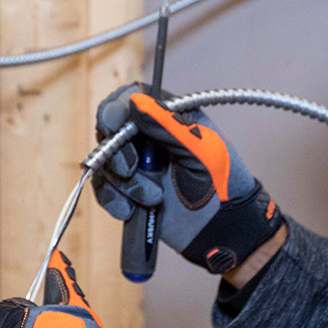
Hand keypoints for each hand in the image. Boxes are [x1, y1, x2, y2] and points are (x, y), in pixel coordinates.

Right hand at [92, 82, 286, 273]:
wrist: (223, 228)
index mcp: (168, 117)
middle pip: (109, 130)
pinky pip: (104, 190)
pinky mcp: (130, 191)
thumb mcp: (202, 149)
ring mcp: (138, 165)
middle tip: (130, 169)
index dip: (115, 110)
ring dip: (124, 183)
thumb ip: (169, 124)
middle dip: (116, 152)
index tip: (114, 126)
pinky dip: (113, 200)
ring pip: (105, 162)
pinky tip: (130, 210)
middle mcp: (148, 137)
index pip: (129, 98)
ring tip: (153, 197)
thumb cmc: (222, 183)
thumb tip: (135, 101)